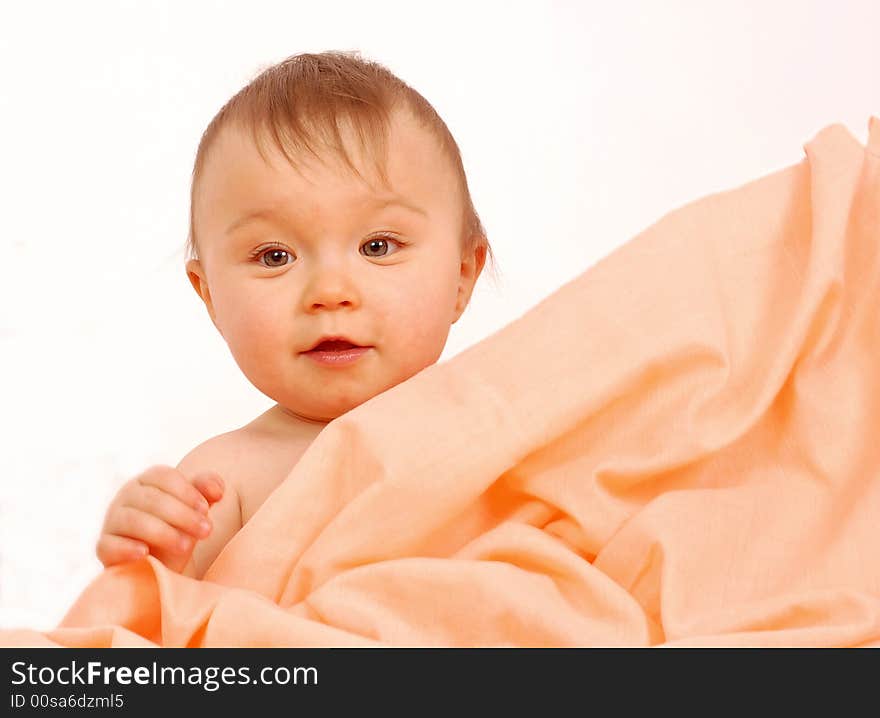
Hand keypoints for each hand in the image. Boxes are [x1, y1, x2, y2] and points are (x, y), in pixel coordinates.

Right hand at [96, 465, 223, 573]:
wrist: (160, 565)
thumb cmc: (178, 529)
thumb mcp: (195, 510)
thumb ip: (206, 491)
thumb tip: (217, 489)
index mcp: (148, 480)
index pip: (164, 476)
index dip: (187, 491)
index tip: (206, 509)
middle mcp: (126, 495)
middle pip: (151, 498)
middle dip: (182, 515)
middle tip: (206, 531)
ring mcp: (112, 521)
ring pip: (133, 520)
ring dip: (162, 532)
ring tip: (186, 546)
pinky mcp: (104, 547)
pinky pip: (108, 544)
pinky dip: (126, 548)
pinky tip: (145, 554)